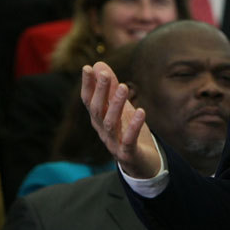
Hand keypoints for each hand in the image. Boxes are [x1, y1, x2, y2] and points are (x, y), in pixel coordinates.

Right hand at [81, 62, 160, 178]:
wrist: (142, 165)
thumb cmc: (128, 132)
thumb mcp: (121, 108)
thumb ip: (110, 88)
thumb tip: (99, 64)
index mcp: (99, 120)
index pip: (89, 101)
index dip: (87, 85)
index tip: (87, 67)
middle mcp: (103, 131)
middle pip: (98, 110)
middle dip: (100, 91)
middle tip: (104, 74)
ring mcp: (114, 143)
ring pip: (111, 124)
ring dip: (116, 105)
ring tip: (123, 87)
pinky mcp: (128, 154)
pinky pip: (129, 140)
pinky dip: (134, 126)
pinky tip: (141, 111)